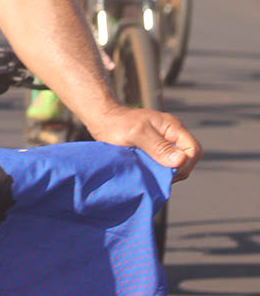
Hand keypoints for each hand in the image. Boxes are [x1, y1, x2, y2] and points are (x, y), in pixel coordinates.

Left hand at [87, 104, 201, 181]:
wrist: (102, 120)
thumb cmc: (117, 123)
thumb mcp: (137, 133)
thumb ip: (158, 146)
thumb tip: (180, 160)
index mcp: (172, 127)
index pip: (193, 150)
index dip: (185, 164)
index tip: (167, 172)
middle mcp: (172, 135)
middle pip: (188, 159)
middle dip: (176, 171)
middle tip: (157, 175)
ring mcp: (164, 143)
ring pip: (177, 164)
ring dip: (166, 172)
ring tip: (149, 173)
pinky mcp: (156, 151)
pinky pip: (165, 165)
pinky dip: (159, 172)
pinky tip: (147, 173)